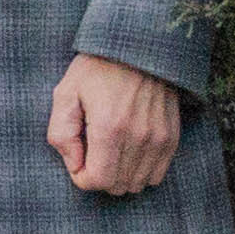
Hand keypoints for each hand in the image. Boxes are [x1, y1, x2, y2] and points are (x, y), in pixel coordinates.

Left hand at [48, 54, 183, 197]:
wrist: (139, 48)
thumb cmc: (96, 69)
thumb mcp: (65, 94)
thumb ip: (61, 133)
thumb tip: (74, 165)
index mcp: (110, 127)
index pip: (98, 180)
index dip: (81, 177)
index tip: (76, 158)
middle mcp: (140, 137)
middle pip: (118, 185)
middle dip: (98, 176)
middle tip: (89, 151)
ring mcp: (160, 138)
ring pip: (137, 183)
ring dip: (119, 175)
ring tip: (107, 150)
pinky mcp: (172, 137)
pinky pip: (157, 174)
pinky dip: (139, 171)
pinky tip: (126, 152)